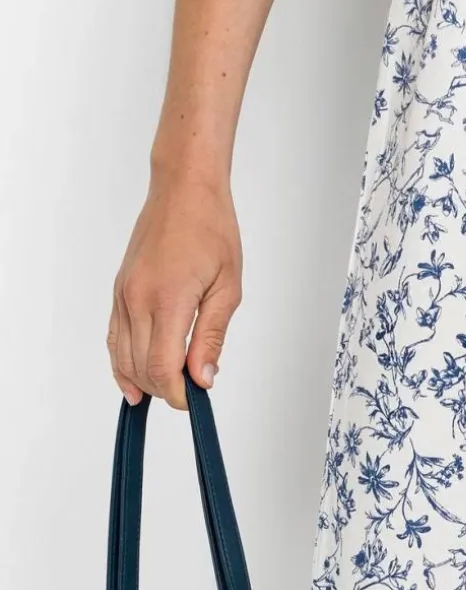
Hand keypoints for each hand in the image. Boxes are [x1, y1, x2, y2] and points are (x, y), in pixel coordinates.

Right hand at [108, 173, 242, 408]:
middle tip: (190, 393)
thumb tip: (202, 378)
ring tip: (168, 391)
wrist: (184, 190)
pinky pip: (114, 337)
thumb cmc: (211, 230)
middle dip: (164, 390)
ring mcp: (124, 294)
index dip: (176, 393)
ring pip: (123, 357)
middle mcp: (137, 298)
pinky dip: (123, 363)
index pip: (162, 366)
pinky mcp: (120, 291)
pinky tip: (134, 382)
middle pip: (141, 368)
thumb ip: (211, 337)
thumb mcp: (227, 288)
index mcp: (167, 299)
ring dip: (144, 381)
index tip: (194, 399)